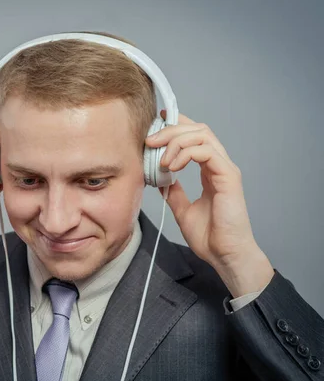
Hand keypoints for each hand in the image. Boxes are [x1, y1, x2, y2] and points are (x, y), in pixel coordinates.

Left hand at [145, 111, 273, 296]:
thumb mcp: (183, 209)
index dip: (177, 125)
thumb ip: (174, 192)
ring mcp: (225, 169)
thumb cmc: (210, 237)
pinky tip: (171, 167)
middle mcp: (219, 165)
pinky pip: (206, 152)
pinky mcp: (228, 177)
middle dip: (171, 129)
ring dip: (176, 141)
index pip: (196, 135)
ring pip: (202, 135)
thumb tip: (160, 179)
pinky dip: (185, 153)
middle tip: (150, 140)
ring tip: (160, 159)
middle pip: (198, 129)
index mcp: (210, 170)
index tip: (155, 125)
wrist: (225, 255)